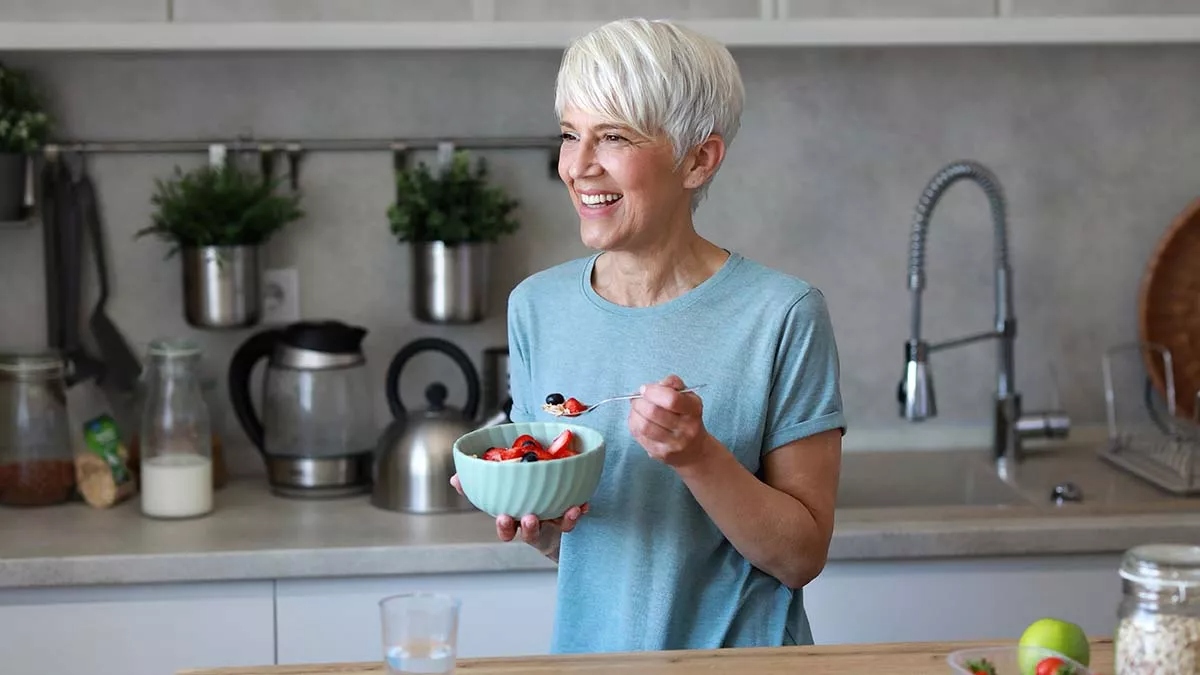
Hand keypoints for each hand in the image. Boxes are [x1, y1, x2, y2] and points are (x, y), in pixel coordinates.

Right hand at [450, 474, 587, 554]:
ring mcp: (550, 526)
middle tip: (525, 518)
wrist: (549, 519)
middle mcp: (531, 525)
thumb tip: (455, 478)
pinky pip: (573, 521)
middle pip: (526, 532)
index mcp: (514, 517)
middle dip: (526, 528)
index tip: (502, 517)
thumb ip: (479, 483)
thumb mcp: (503, 491)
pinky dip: (578, 512)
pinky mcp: (566, 524)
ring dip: (562, 520)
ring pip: (554, 527)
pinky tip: (582, 505)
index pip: (503, 524)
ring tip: (568, 510)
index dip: (501, 524)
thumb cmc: (521, 501)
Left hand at [629, 374, 711, 467]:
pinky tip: (638, 420)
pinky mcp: (660, 453)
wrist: (694, 450)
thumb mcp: (687, 396)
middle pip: (653, 412)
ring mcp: (673, 444)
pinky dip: (634, 424)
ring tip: (636, 409)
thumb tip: (653, 386)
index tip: (645, 389)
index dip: (653, 392)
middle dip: (639, 402)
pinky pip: (639, 436)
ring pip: (644, 426)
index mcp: (693, 409)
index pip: (671, 399)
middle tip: (637, 399)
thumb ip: (673, 384)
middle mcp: (686, 428)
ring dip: (634, 413)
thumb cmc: (687, 416)